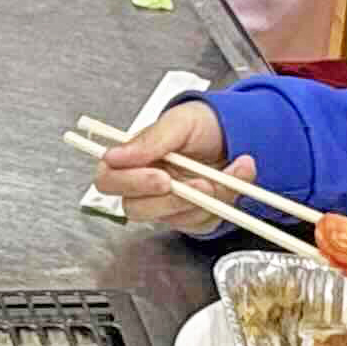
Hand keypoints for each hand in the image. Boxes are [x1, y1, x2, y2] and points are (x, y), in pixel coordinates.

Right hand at [95, 102, 249, 236]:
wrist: (237, 133)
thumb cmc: (202, 123)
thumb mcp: (178, 122)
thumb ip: (148, 140)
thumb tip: (113, 156)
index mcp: (132, 159)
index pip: (108, 180)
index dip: (130, 183)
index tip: (162, 177)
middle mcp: (144, 186)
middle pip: (136, 209)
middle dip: (172, 200)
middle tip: (201, 184)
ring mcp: (168, 205)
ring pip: (173, 220)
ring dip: (205, 199)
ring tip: (228, 172)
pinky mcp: (192, 218)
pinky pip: (201, 223)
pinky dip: (223, 202)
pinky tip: (234, 179)